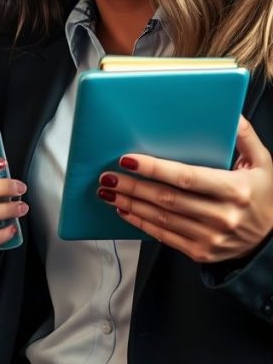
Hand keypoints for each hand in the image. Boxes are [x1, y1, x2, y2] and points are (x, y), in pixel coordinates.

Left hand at [98, 117, 272, 262]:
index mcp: (234, 190)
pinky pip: (164, 236)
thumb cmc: (262, 195)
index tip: (128, 160)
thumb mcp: (263, 163)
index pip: (186, 177)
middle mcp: (222, 216)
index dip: (154, 169)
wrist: (272, 241)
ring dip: (130, 203)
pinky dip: (140, 223)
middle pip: (167, 199)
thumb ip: (244, 136)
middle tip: (108, 175)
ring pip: (161, 218)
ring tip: (108, 190)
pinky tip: (124, 209)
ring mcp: (210, 237)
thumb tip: (229, 112)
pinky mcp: (201, 252)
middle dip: (132, 186)